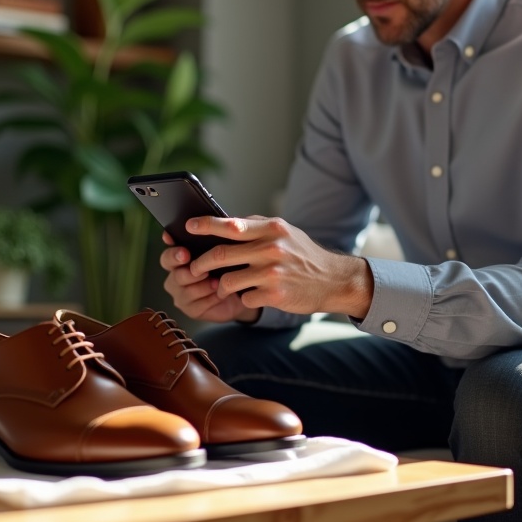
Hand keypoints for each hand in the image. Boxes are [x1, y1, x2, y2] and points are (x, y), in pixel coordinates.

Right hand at [160, 232, 258, 322]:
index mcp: (179, 260)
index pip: (168, 256)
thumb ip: (212, 241)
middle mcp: (176, 277)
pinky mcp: (191, 310)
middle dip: (189, 271)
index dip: (173, 253)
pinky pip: (198, 304)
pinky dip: (211, 298)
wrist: (241, 291)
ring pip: (187, 290)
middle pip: (175, 274)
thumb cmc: (229, 266)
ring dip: (203, 286)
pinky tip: (221, 294)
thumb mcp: (223, 251)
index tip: (184, 251)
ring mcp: (181, 295)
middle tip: (202, 269)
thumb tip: (214, 227)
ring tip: (217, 281)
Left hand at [184, 216, 372, 317]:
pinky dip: (244, 298)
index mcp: (271, 228)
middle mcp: (271, 248)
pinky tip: (252, 295)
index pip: (231, 225)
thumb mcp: (284, 232)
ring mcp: (273, 273)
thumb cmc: (303, 254)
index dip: (205, 226)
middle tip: (193, 268)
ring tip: (221, 287)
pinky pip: (245, 298)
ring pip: (227, 281)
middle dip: (201, 263)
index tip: (188, 227)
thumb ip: (256, 227)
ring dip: (219, 287)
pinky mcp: (275, 295)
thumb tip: (224, 223)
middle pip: (221, 255)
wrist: (333, 280)